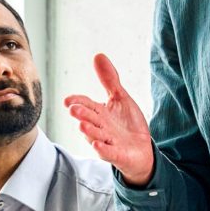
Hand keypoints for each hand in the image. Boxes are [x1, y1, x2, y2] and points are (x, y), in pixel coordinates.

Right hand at [64, 54, 154, 185]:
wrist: (141, 149)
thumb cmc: (127, 124)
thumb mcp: (120, 98)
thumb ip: (109, 80)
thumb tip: (98, 55)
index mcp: (100, 113)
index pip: (86, 105)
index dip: (77, 102)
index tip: (68, 100)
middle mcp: (101, 127)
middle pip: (89, 119)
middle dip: (82, 115)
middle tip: (73, 110)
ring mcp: (108, 142)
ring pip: (96, 136)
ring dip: (89, 131)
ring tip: (82, 125)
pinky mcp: (117, 155)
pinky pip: (109, 152)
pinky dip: (103, 150)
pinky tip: (97, 145)